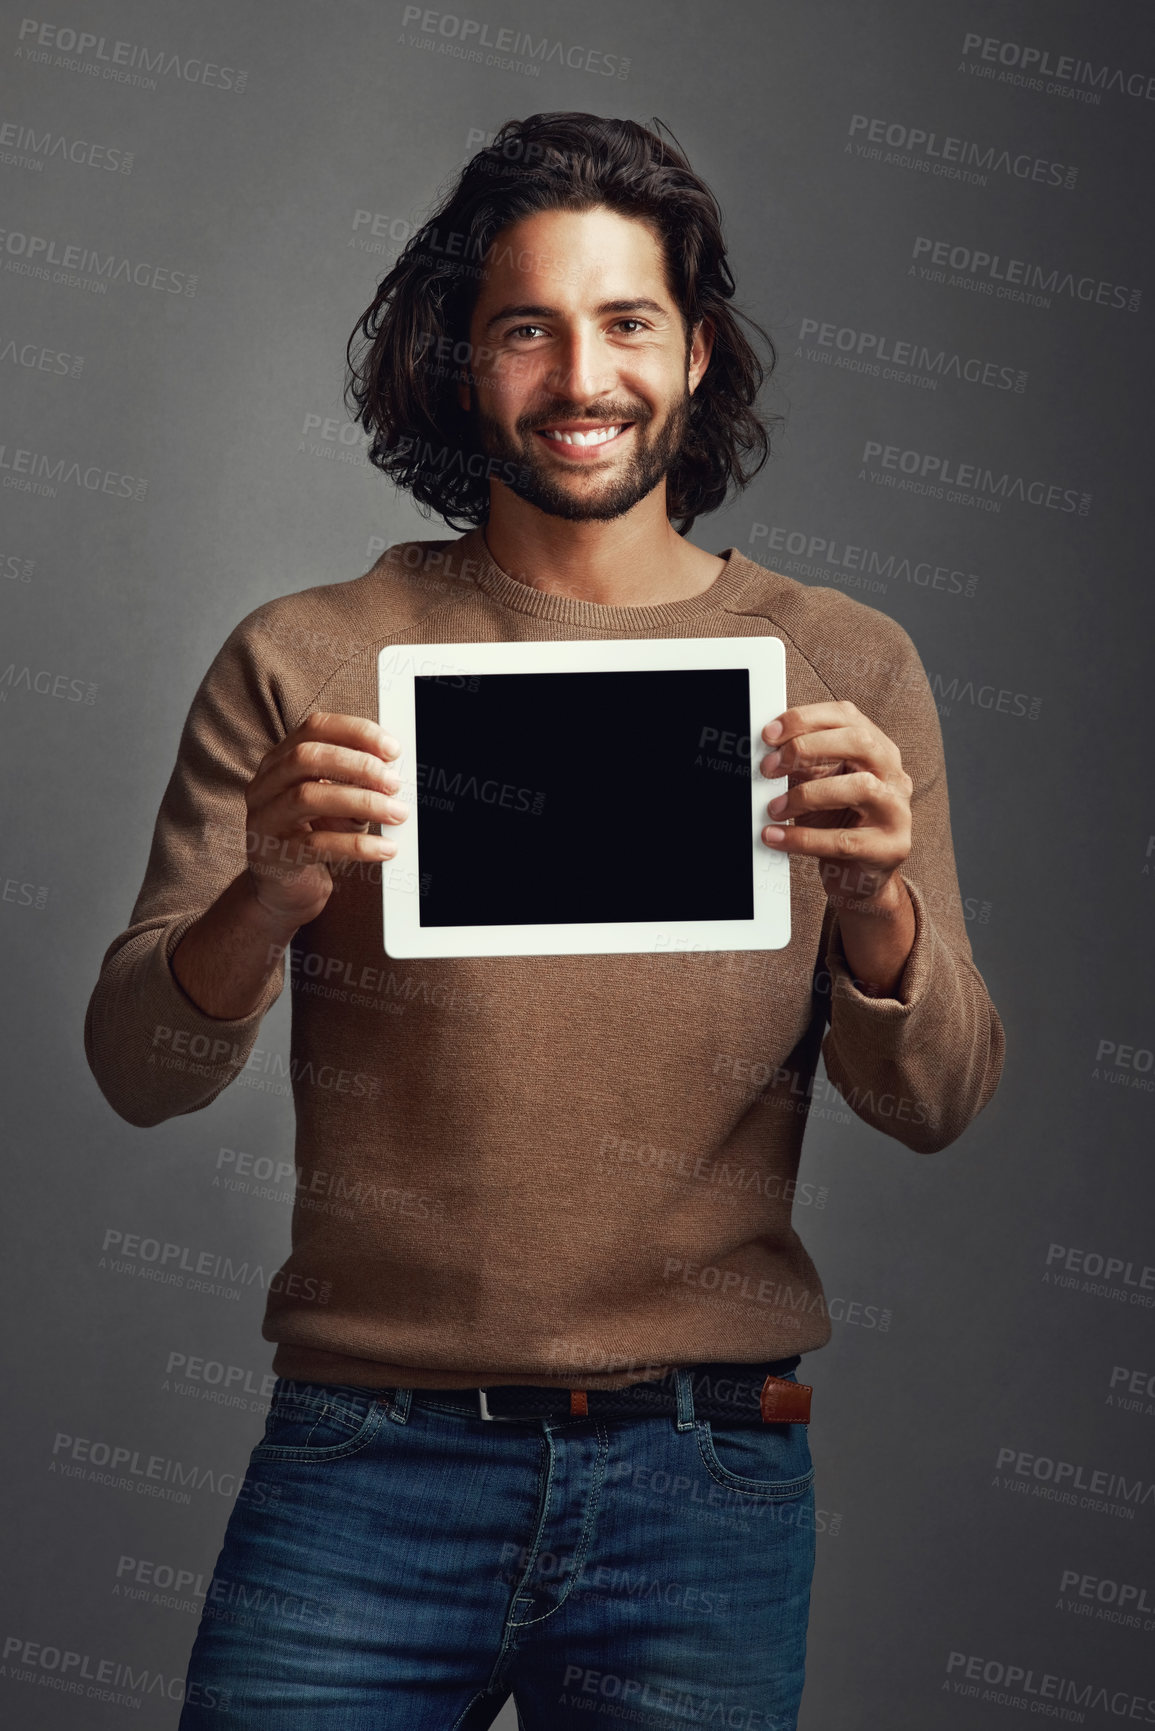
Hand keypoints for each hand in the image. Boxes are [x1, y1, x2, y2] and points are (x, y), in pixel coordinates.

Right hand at [243, 712, 408, 926]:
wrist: (284, 889)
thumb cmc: (313, 835)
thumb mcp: (335, 802)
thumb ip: (355, 782)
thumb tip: (394, 774)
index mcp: (280, 761)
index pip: (314, 728)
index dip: (356, 732)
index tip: (392, 749)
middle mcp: (265, 785)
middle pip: (307, 758)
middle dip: (358, 765)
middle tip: (394, 783)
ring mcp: (265, 819)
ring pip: (309, 797)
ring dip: (362, 802)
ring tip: (397, 813)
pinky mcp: (274, 855)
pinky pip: (317, 844)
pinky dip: (357, 845)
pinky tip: (385, 849)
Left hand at [759, 700, 912, 913]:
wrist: (859, 876)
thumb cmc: (838, 824)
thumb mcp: (818, 785)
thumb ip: (801, 763)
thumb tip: (766, 749)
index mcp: (877, 749)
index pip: (846, 716)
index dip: (805, 719)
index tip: (769, 734)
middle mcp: (893, 775)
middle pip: (859, 742)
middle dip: (807, 748)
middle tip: (769, 768)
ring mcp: (896, 811)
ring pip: (859, 787)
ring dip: (806, 795)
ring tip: (773, 808)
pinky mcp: (890, 848)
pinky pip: (844, 839)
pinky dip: (802, 838)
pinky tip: (776, 836)